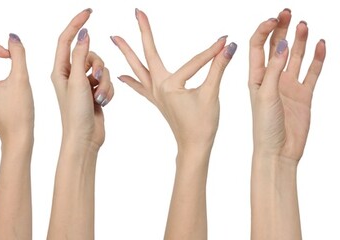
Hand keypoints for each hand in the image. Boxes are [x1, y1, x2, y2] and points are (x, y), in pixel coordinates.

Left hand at [51, 9, 112, 149]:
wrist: (84, 139)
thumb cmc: (74, 114)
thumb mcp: (77, 81)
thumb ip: (80, 56)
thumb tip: (83, 34)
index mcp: (59, 70)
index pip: (66, 39)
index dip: (76, 24)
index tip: (89, 12)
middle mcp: (69, 75)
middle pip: (89, 54)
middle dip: (98, 65)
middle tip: (95, 79)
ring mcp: (82, 84)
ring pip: (102, 68)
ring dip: (105, 81)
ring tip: (98, 97)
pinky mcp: (94, 92)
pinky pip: (108, 81)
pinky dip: (108, 90)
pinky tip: (103, 103)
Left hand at [111, 9, 235, 150]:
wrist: (193, 148)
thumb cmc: (203, 125)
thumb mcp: (212, 94)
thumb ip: (218, 68)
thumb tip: (229, 45)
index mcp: (169, 85)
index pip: (194, 62)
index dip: (212, 52)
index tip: (225, 41)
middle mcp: (157, 87)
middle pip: (147, 54)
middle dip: (143, 32)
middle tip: (136, 12)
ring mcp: (154, 94)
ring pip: (138, 68)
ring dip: (127, 52)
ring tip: (114, 37)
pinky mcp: (157, 101)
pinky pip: (140, 87)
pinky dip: (130, 80)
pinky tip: (121, 75)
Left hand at [249, 9, 325, 161]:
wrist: (279, 151)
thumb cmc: (264, 126)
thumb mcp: (265, 95)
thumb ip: (274, 70)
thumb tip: (281, 44)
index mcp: (255, 77)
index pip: (257, 47)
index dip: (264, 31)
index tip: (274, 19)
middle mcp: (271, 78)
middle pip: (276, 47)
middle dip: (281, 29)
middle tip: (288, 12)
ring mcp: (288, 86)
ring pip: (295, 57)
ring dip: (299, 41)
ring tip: (303, 24)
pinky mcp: (304, 95)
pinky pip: (311, 72)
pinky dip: (317, 58)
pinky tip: (320, 44)